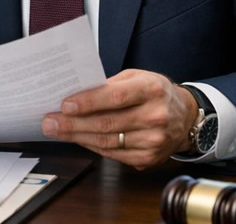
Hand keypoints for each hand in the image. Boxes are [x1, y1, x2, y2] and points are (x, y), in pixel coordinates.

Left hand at [41, 69, 197, 168]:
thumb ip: (109, 85)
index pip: (115, 97)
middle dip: (73, 124)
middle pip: (107, 124)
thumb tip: (76, 94)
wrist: (186, 116)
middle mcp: (155, 116)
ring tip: (56, 131)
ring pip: (107, 142)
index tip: (64, 105)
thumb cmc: (155, 92)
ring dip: (77, 137)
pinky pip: (113, 155)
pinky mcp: (148, 158)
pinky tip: (77, 139)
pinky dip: (92, 147)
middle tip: (49, 122)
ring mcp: (153, 140)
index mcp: (152, 89)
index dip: (88, 102)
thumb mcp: (137, 77)